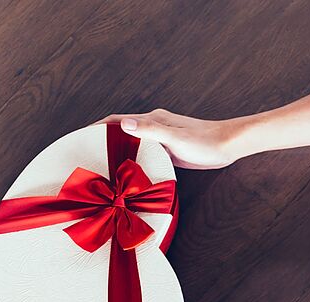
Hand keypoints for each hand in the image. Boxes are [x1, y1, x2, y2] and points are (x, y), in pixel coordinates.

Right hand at [97, 109, 246, 169]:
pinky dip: (131, 161)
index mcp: (152, 119)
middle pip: (121, 132)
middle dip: (102, 141)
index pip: (117, 120)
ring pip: (131, 144)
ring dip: (116, 153)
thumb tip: (123, 123)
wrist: (229, 145)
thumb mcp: (174, 137)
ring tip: (101, 167)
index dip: (97, 128)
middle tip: (86, 155)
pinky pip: (142, 154)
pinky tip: (126, 174)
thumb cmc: (205, 141)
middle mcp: (153, 126)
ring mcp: (159, 138)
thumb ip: (149, 130)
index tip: (80, 136)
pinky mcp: (166, 150)